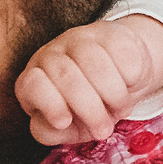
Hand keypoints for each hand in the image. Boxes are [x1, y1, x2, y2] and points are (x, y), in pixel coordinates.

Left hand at [14, 15, 162, 143]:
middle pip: (65, 75)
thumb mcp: (67, 128)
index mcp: (34, 79)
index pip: (32, 84)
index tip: (65, 121)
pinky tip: (129, 85)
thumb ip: (51, 131)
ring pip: (93, 61)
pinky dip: (130, 77)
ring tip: (121, 109)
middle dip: (89, 109)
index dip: (49, 104)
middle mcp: (52, 54)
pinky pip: (121, 52)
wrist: (119, 81)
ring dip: (113, 94)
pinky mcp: (110, 32)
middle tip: (103, 130)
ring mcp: (80, 39)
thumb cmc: (86, 109)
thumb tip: (55, 125)